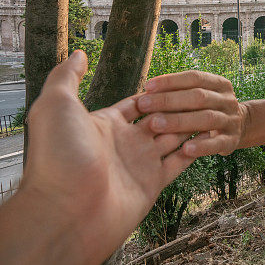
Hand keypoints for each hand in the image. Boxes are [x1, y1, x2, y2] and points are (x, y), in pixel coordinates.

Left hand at [22, 51, 194, 263]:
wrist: (65, 210)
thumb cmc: (58, 157)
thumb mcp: (56, 105)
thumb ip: (67, 77)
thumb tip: (77, 53)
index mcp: (104, 124)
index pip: (137, 102)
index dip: (155, 92)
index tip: (172, 82)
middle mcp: (123, 143)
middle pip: (159, 117)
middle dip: (175, 106)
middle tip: (193, 96)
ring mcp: (138, 164)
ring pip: (173, 137)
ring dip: (187, 124)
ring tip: (209, 108)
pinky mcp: (152, 184)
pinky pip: (179, 163)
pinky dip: (194, 148)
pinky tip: (209, 133)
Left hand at [136, 70, 246, 156]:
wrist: (238, 127)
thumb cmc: (206, 110)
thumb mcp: (199, 96)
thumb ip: (180, 93)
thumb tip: (147, 91)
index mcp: (219, 83)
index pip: (194, 77)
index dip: (171, 81)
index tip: (147, 86)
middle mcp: (227, 99)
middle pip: (198, 97)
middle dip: (169, 100)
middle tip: (144, 105)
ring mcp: (231, 120)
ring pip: (206, 119)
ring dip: (179, 121)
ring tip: (155, 125)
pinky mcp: (232, 140)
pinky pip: (216, 144)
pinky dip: (201, 146)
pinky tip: (185, 149)